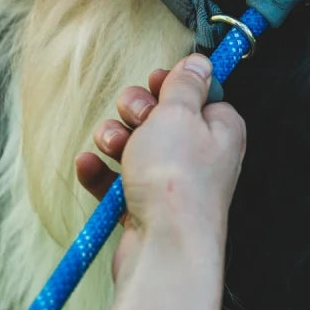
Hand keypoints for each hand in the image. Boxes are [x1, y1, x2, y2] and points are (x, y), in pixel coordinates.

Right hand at [76, 55, 245, 289]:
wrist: (164, 248)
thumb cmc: (177, 178)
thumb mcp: (179, 113)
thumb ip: (185, 84)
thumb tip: (200, 62)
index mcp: (220, 129)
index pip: (198, 93)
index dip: (171, 85)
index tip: (155, 82)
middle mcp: (202, 156)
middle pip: (161, 117)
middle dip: (136, 112)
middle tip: (135, 118)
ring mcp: (173, 184)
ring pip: (135, 147)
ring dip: (114, 139)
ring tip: (111, 145)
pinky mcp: (147, 208)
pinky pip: (118, 181)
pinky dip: (101, 173)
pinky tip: (88, 165)